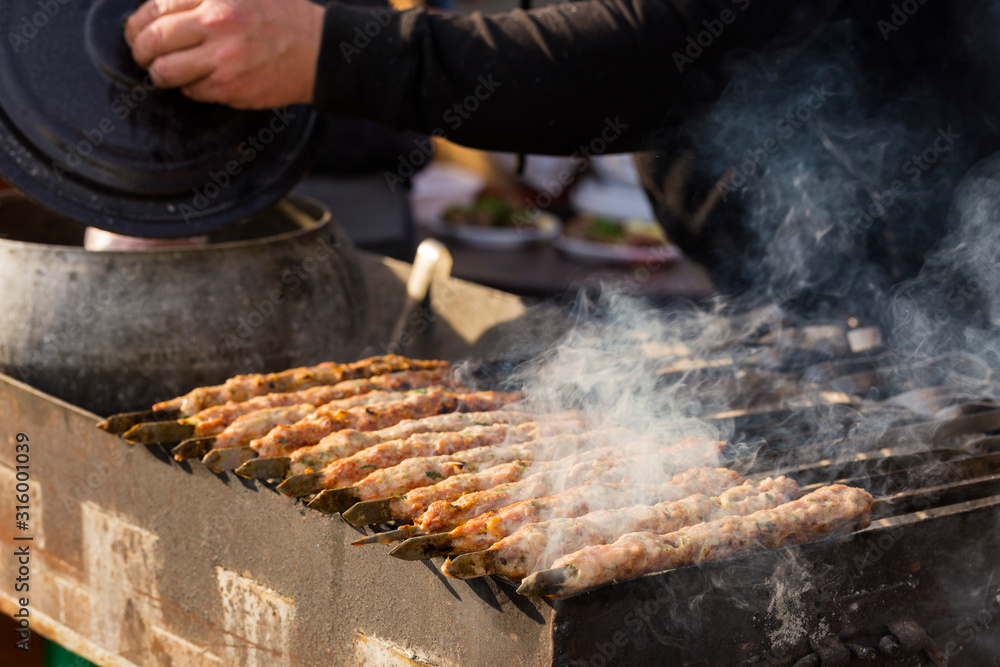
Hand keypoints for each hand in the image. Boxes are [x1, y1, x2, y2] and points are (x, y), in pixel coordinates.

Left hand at [125, 0, 324, 108]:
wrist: (319, 51)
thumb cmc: (282, 17)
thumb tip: (159, 9)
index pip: (156, 7)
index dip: (137, 23)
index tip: (136, 32)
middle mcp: (216, 23)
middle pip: (152, 40)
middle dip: (140, 51)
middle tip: (144, 55)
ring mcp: (223, 58)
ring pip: (165, 72)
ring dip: (160, 74)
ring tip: (167, 72)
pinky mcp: (231, 87)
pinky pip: (192, 91)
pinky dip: (191, 88)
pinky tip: (203, 80)